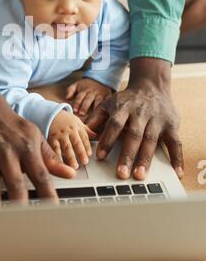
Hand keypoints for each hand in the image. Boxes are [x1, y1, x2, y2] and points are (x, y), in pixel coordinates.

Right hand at [0, 71, 75, 208]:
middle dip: (19, 200)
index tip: (53, 210)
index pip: (40, 174)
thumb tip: (70, 173)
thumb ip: (50, 158)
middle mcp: (6, 151)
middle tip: (23, 220)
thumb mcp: (35, 136)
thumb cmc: (11, 124)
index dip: (47, 192)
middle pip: (14, 179)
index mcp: (26, 147)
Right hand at [48, 110, 96, 168]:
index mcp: (77, 127)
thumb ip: (86, 130)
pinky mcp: (52, 138)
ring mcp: (60, 135)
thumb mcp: (76, 122)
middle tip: (85, 162)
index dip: (87, 146)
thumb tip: (96, 136)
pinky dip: (57, 155)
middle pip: (76, 142)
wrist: (49, 114)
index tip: (89, 154)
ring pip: (66, 146)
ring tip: (74, 166)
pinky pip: (55, 148)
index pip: (84, 137)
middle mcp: (69, 131)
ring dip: (71, 157)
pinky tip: (60, 163)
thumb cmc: (65, 120)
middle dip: (81, 152)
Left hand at [66, 78, 111, 116]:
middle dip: (85, 107)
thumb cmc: (85, 85)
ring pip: (97, 102)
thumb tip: (67, 98)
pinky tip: (103, 112)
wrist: (99, 79)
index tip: (75, 110)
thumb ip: (70, 90)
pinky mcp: (106, 97)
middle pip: (88, 100)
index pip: (80, 97)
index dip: (77, 103)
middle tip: (82, 114)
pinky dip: (104, 107)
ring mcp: (99, 95)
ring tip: (93, 116)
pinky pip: (105, 102)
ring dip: (95, 108)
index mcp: (84, 90)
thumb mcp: (77, 85)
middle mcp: (92, 93)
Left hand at [86, 58, 183, 180]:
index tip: (100, 157)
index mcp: (124, 108)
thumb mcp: (109, 103)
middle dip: (127, 154)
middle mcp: (141, 113)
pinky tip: (176, 171)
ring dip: (146, 158)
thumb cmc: (128, 99)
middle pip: (133, 134)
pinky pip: (175, 142)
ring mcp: (157, 119)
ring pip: (151, 140)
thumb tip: (84, 132)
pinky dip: (176, 157)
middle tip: (121, 173)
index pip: (114, 124)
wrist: (152, 85)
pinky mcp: (171, 125)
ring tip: (140, 175)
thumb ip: (96, 118)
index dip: (107, 140)